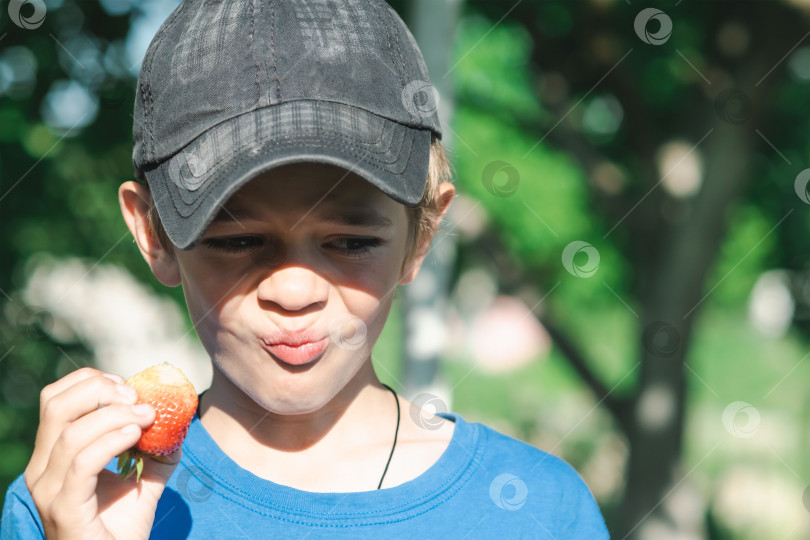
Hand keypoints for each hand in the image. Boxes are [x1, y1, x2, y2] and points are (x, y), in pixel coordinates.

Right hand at [24, 367, 180, 539]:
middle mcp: (42, 469)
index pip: (55, 399)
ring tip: (147, 418)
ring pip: (71, 433)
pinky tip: (135, 436)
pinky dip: (110, 441)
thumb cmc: (123, 526)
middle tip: (135, 398)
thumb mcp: (144, 478)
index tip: (127, 386)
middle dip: (100, 390)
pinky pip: (82, 464)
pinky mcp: (64, 508)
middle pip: (57, 405)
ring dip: (115, 416)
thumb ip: (157, 448)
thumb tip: (178, 418)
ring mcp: (49, 490)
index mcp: (52, 456)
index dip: (90, 382)